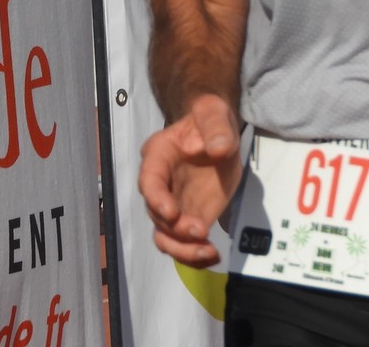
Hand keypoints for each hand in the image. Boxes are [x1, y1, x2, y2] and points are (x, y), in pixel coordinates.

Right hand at [138, 94, 243, 266]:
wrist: (217, 132)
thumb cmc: (209, 118)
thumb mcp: (213, 113)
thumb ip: (216, 127)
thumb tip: (219, 148)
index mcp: (159, 156)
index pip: (149, 181)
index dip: (156, 199)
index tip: (172, 213)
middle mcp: (160, 184)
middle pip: (155, 214)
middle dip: (175, 228)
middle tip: (200, 231)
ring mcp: (174, 204)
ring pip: (165, 237)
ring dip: (182, 249)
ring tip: (207, 252)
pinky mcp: (191, 217)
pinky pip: (184, 243)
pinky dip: (195, 254)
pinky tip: (213, 255)